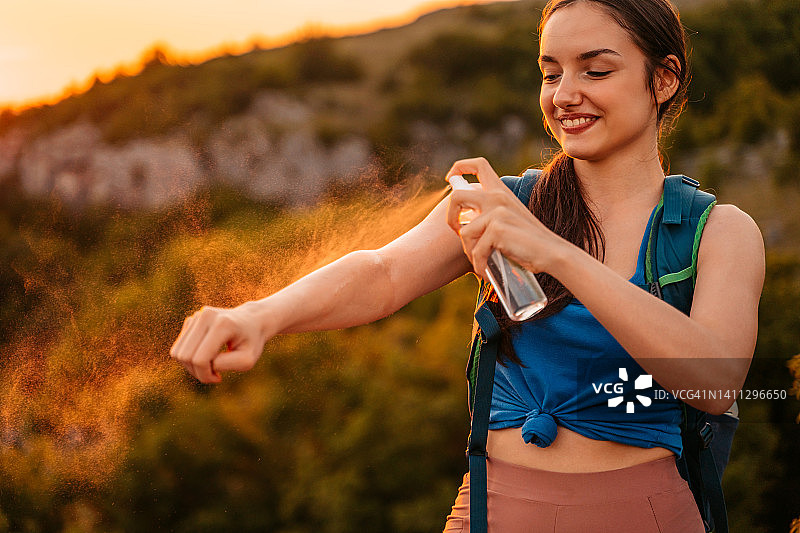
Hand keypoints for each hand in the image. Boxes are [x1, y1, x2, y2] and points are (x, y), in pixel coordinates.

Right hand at [169, 302, 270, 382]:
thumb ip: (227, 364)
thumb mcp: (248, 360)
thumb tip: (205, 362)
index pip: (200, 359)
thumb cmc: (252, 342)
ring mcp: (197, 316)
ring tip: (211, 366)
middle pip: (185, 356)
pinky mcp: (192, 319)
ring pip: (177, 352)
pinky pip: (179, 347)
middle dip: (197, 372)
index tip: (219, 378)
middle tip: (214, 374)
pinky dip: (189, 357)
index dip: (205, 375)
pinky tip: (206, 355)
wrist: (253, 321)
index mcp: (222, 325)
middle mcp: (206, 316)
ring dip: (191, 366)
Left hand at [444, 157, 566, 275]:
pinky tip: (487, 270)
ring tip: (482, 262)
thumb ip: (490, 215)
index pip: (479, 165)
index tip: (451, 178)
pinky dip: (479, 264)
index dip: (459, 167)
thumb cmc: (528, 242)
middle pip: (456, 196)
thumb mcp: (508, 220)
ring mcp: (497, 211)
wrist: (551, 253)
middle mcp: (498, 196)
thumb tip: (463, 222)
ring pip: (464, 232)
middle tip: (457, 232)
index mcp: (501, 192)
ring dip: (470, 251)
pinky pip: (475, 250)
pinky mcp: (497, 228)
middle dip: (449, 217)